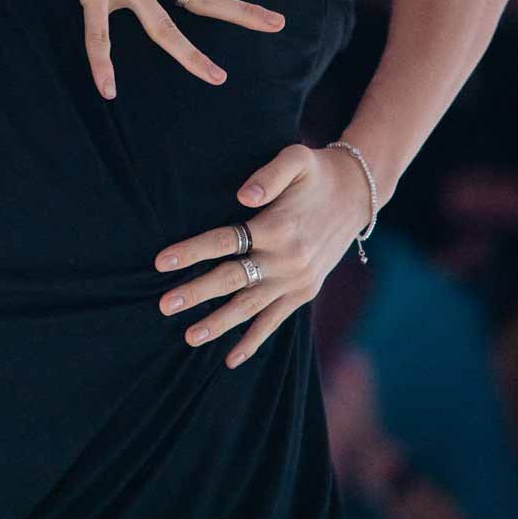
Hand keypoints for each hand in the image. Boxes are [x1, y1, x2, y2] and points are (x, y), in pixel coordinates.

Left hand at [151, 144, 370, 366]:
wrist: (357, 195)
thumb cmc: (316, 174)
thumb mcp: (295, 160)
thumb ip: (268, 175)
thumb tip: (243, 196)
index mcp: (277, 226)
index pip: (224, 241)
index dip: (191, 251)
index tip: (160, 262)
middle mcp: (287, 258)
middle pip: (232, 279)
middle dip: (196, 294)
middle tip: (163, 305)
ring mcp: (296, 280)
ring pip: (250, 307)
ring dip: (219, 324)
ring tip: (189, 337)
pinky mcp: (304, 292)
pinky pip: (275, 320)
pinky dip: (254, 340)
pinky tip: (231, 358)